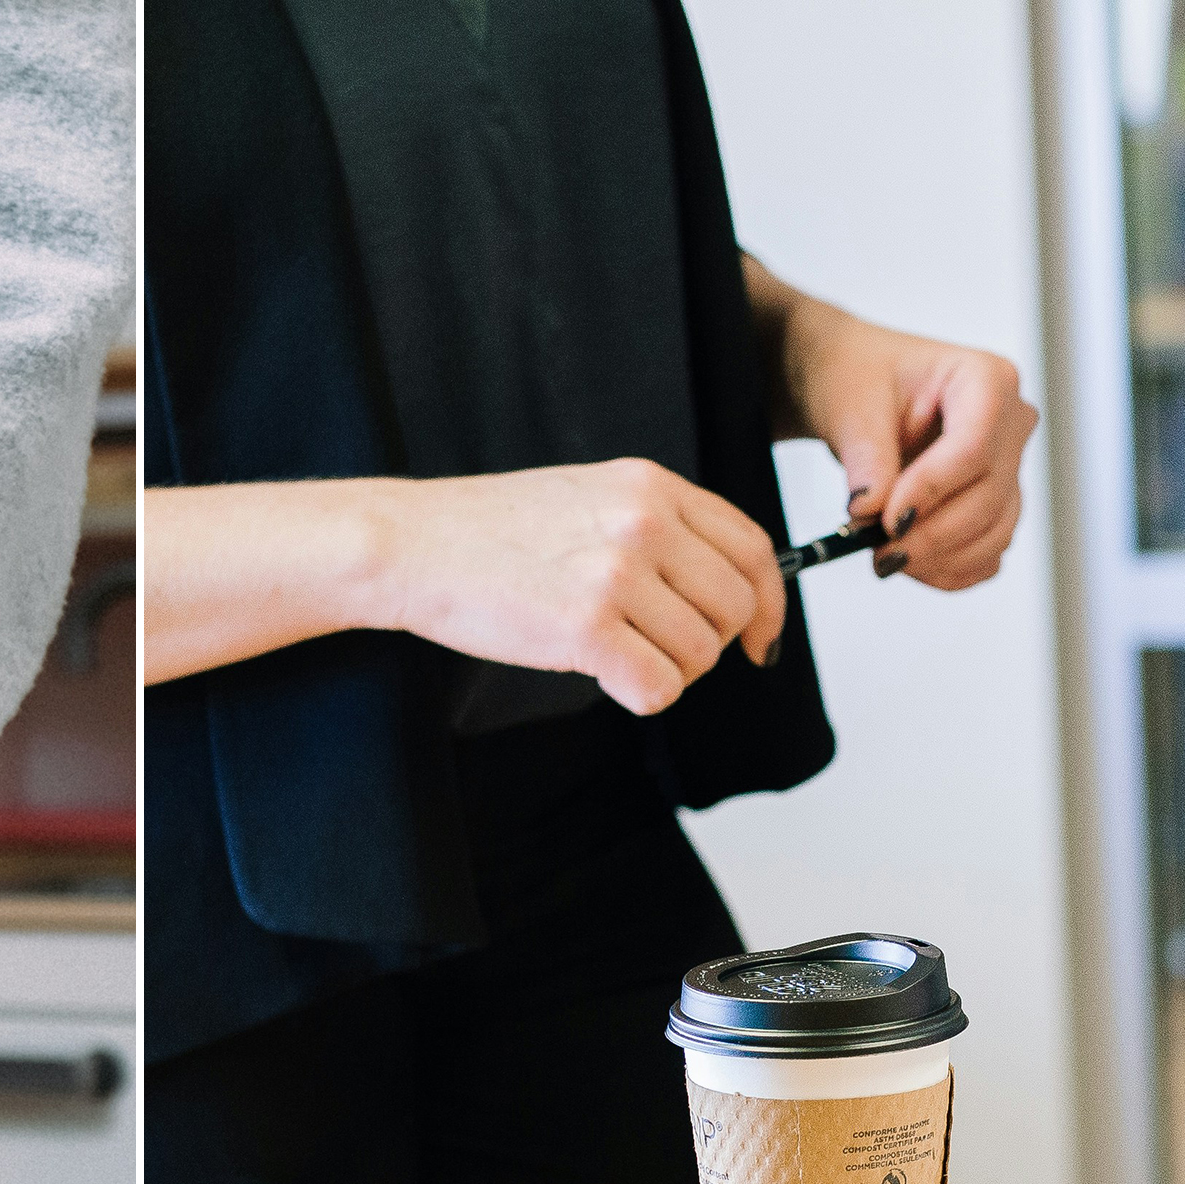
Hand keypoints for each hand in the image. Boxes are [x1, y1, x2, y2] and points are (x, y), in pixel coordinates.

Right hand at [367, 459, 786, 715]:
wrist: (415, 544)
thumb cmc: (493, 530)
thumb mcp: (591, 497)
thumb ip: (658, 527)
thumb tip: (724, 589)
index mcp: (651, 487)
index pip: (752, 548)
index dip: (769, 603)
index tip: (758, 637)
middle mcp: (644, 523)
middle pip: (733, 608)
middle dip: (707, 645)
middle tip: (661, 652)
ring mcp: (616, 574)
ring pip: (698, 654)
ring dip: (666, 671)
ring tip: (616, 655)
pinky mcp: (586, 628)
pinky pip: (658, 687)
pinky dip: (639, 695)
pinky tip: (603, 675)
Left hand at [767, 294, 1031, 589]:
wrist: (857, 391)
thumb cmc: (859, 377)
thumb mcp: (851, 405)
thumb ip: (866, 457)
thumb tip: (870, 510)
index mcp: (985, 378)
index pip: (974, 446)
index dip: (932, 490)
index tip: (886, 520)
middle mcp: (1011, 422)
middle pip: (989, 495)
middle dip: (932, 534)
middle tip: (878, 551)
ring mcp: (1010, 466)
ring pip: (996, 531)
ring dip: (941, 558)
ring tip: (886, 558)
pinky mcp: (997, 504)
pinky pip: (989, 552)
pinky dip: (952, 569)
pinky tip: (912, 566)